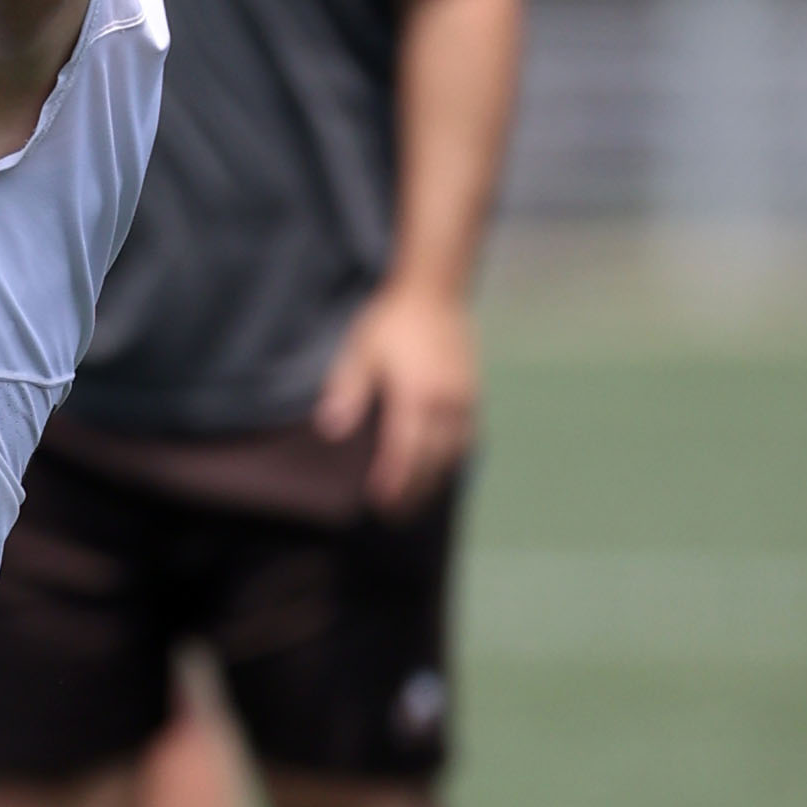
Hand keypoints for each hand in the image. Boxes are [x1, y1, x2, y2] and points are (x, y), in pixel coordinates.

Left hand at [313, 280, 478, 513]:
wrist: (436, 291)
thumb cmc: (392, 321)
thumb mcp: (360, 350)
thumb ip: (347, 390)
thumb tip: (331, 429)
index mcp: (417, 393)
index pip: (405, 449)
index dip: (394, 479)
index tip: (380, 502)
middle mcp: (447, 402)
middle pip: (433, 459)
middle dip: (414, 489)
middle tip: (395, 516)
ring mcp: (465, 399)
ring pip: (455, 452)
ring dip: (436, 479)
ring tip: (416, 501)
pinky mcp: (474, 394)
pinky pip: (468, 437)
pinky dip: (454, 459)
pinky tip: (440, 470)